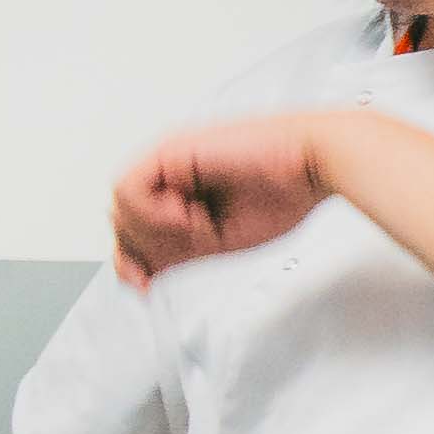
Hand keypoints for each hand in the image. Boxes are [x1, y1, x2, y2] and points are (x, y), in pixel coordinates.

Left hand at [111, 115, 355, 283]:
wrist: (314, 162)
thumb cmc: (285, 193)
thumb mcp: (217, 239)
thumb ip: (175, 252)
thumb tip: (140, 275)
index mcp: (180, 191)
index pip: (130, 228)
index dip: (129, 260)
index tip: (143, 284)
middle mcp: (168, 172)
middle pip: (120, 221)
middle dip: (149, 247)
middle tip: (194, 240)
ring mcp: (167, 158)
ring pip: (119, 208)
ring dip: (157, 230)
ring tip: (199, 225)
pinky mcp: (169, 148)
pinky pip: (128, 189)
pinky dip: (155, 213)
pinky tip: (189, 214)